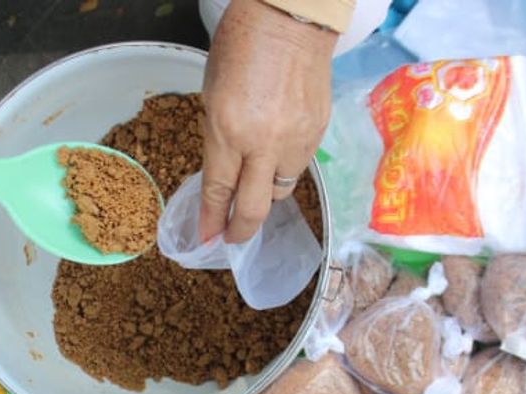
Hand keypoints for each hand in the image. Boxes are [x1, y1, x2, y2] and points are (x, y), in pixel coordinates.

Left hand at [200, 0, 336, 242]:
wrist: (291, 19)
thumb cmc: (242, 46)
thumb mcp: (213, 93)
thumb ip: (219, 136)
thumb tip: (224, 171)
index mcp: (229, 130)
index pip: (218, 189)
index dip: (212, 220)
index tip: (208, 238)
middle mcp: (264, 143)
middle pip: (253, 208)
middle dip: (240, 230)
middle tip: (232, 238)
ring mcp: (296, 141)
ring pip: (280, 191)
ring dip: (264, 196)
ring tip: (255, 189)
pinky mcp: (318, 135)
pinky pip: (298, 167)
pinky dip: (284, 169)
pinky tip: (277, 156)